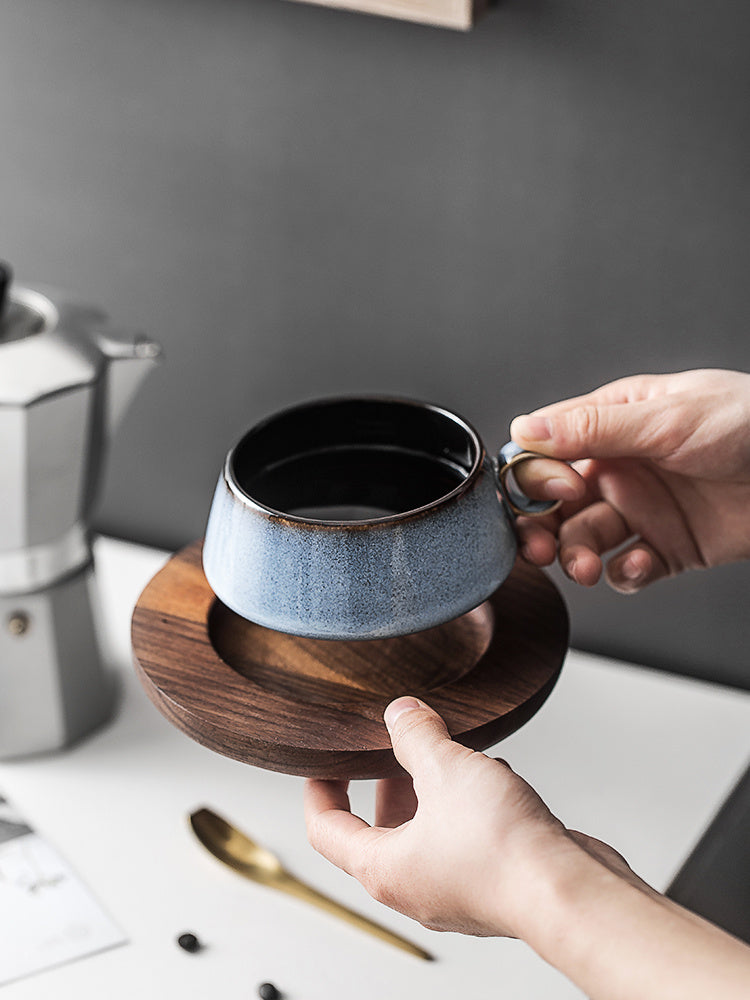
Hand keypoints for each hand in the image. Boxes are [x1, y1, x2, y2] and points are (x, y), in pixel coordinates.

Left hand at [305, 697, 640, 938]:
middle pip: (378, 830)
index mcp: (384, 868)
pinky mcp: (489, 886)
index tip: (324, 764)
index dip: (320, 791)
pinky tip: (492, 777)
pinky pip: (464, 841)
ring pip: (427, 833)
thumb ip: (416, 736)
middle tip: (392, 747)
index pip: (326, 830)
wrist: (568, 892)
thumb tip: (400, 714)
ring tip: (449, 754)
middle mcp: (413, 887)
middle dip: (385, 782)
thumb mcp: (446, 769)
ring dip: (434, 792)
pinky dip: (468, 807)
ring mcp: (453, 891)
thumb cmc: (502, 849)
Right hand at [510, 369, 749, 591]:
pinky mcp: (668, 547)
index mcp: (613, 424)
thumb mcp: (666, 418)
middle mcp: (621, 467)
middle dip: (541, 528)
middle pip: (556, 504)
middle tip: (540, 549)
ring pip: (585, 540)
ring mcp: (643, 508)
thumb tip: (524, 430)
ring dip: (576, 556)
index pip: (547, 451)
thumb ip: (591, 428)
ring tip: (585, 567)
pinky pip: (628, 568)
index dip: (535, 477)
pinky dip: (623, 574)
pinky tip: (636, 565)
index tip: (551, 492)